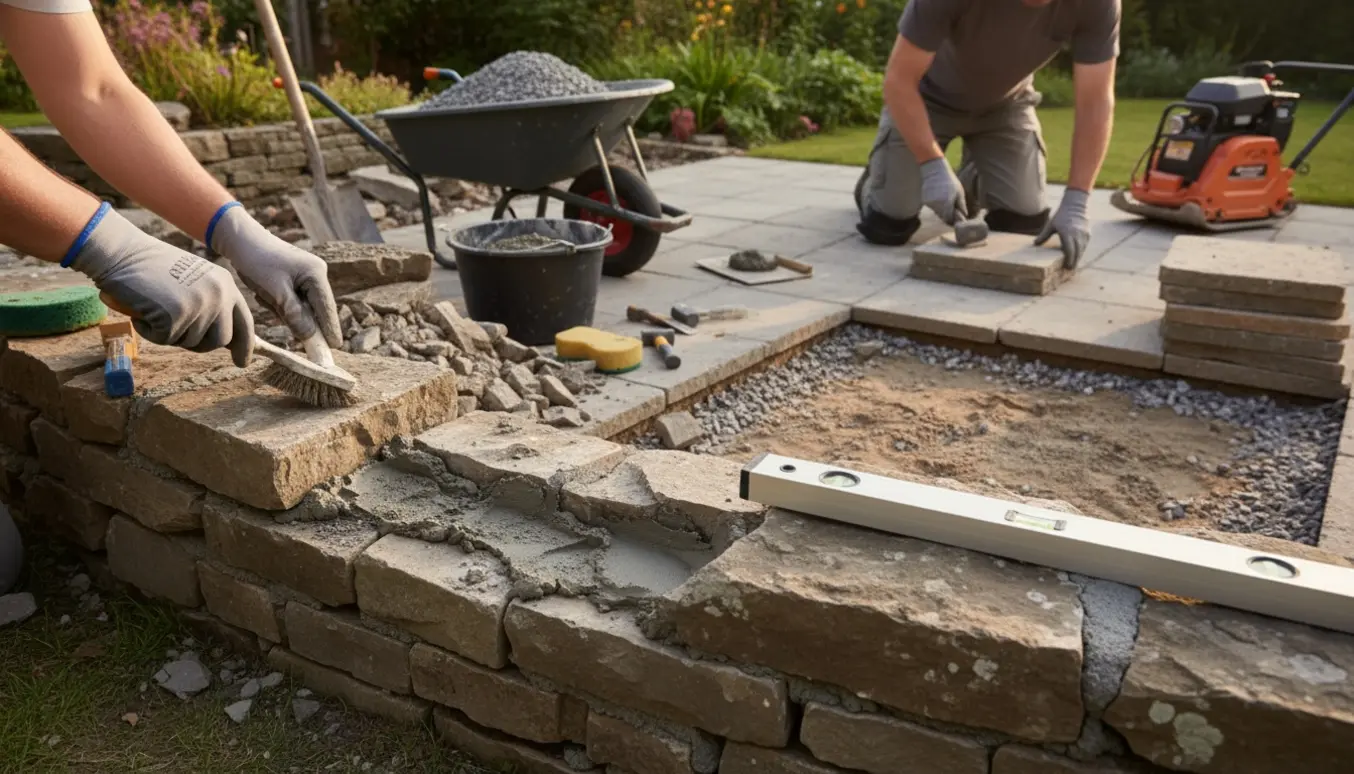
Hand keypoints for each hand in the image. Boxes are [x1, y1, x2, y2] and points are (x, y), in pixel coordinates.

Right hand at [69, 207, 254, 366]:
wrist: (122, 252)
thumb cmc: (151, 267)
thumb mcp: (194, 281)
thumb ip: (212, 304)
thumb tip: (226, 339)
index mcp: (225, 284)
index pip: (244, 322)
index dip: (245, 346)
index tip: (241, 362)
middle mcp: (219, 294)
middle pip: (220, 341)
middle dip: (199, 344)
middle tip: (175, 329)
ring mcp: (199, 305)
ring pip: (190, 343)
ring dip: (170, 334)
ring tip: (156, 307)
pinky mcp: (176, 316)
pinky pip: (164, 340)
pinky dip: (149, 331)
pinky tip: (142, 310)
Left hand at [208, 204, 341, 347]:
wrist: (240, 240)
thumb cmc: (257, 261)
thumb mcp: (275, 291)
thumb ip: (295, 315)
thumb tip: (311, 337)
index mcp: (316, 274)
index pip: (326, 309)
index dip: (330, 330)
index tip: (334, 348)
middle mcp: (316, 274)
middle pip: (316, 310)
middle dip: (298, 318)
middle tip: (281, 316)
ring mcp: (307, 276)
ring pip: (302, 307)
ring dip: (284, 309)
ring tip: (265, 295)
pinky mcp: (296, 279)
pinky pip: (293, 301)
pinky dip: (279, 304)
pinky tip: (264, 292)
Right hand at [919, 157, 968, 224]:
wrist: (934, 170)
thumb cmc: (949, 180)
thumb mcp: (959, 192)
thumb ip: (961, 205)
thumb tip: (964, 216)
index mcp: (946, 204)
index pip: (949, 219)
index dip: (954, 220)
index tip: (957, 217)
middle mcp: (936, 205)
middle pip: (942, 217)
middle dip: (948, 216)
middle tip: (953, 211)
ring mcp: (929, 203)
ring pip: (937, 212)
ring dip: (942, 210)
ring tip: (946, 201)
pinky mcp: (924, 200)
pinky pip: (932, 207)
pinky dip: (936, 205)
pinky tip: (939, 196)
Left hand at [1036, 189, 1090, 268]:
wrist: (1075, 205)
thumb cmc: (1061, 215)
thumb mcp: (1051, 225)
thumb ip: (1043, 235)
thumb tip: (1034, 244)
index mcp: (1067, 233)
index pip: (1069, 250)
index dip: (1069, 260)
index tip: (1067, 267)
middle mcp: (1077, 235)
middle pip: (1077, 252)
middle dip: (1074, 262)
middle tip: (1069, 270)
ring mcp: (1084, 235)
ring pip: (1082, 250)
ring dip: (1078, 258)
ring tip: (1073, 266)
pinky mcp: (1088, 234)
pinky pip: (1084, 246)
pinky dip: (1081, 251)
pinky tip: (1077, 256)